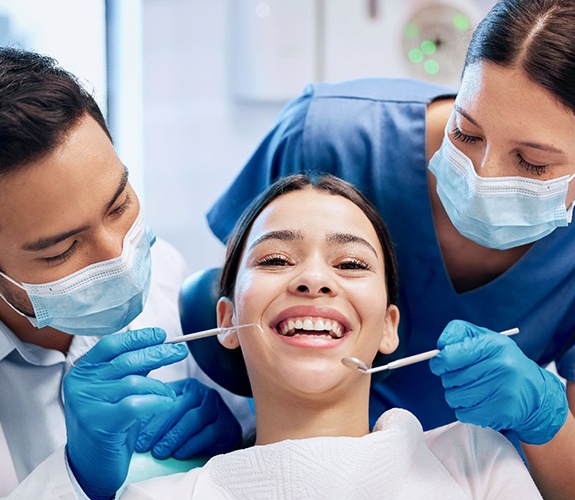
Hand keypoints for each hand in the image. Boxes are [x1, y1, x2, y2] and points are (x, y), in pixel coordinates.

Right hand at [64, 328, 188, 499]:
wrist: (90, 466)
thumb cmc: (107, 426)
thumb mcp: (115, 391)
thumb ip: (130, 370)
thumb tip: (157, 346)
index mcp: (82, 371)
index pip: (111, 344)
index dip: (138, 337)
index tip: (161, 335)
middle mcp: (80, 384)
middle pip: (126, 359)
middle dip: (157, 353)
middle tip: (179, 352)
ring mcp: (87, 403)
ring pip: (133, 382)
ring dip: (159, 386)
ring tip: (169, 394)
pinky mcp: (100, 423)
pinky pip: (136, 403)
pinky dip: (157, 401)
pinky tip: (167, 404)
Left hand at [134, 378, 241, 458]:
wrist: (223, 434)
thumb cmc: (191, 425)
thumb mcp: (175, 412)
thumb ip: (156, 412)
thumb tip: (130, 422)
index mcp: (186, 387)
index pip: (164, 396)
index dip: (147, 412)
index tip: (132, 430)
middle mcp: (202, 393)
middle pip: (177, 407)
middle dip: (158, 427)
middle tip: (143, 445)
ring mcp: (217, 407)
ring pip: (193, 419)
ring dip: (173, 437)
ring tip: (159, 452)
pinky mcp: (226, 424)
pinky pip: (208, 434)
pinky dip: (191, 445)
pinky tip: (179, 454)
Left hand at [429, 320, 567, 444]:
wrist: (534, 391)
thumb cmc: (503, 362)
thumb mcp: (484, 338)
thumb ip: (458, 335)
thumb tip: (440, 346)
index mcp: (493, 345)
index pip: (449, 356)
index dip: (439, 362)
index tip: (440, 365)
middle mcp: (500, 366)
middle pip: (449, 379)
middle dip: (450, 379)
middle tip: (464, 378)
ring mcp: (503, 390)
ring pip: (454, 397)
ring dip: (457, 395)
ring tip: (472, 389)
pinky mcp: (502, 412)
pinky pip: (463, 414)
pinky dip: (465, 409)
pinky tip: (479, 402)